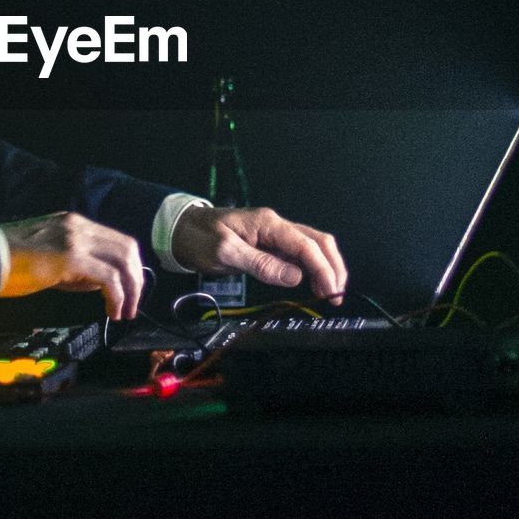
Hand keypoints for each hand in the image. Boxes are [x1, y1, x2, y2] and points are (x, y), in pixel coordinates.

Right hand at [0, 211, 144, 319]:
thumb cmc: (9, 261)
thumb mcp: (49, 257)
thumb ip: (76, 265)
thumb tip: (100, 284)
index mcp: (74, 224)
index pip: (117, 240)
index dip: (129, 267)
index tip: (129, 290)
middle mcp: (79, 226)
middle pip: (128, 248)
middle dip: (136, 279)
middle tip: (132, 304)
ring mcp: (76, 239)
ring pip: (123, 260)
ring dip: (130, 289)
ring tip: (124, 311)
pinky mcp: (71, 257)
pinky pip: (108, 277)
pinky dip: (116, 296)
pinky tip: (112, 311)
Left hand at [171, 206, 346, 303]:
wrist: (180, 228)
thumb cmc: (198, 238)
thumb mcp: (225, 252)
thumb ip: (260, 263)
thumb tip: (296, 277)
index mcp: (268, 223)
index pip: (306, 245)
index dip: (323, 269)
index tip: (332, 293)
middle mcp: (276, 225)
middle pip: (317, 241)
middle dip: (333, 266)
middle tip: (338, 296)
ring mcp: (273, 233)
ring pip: (311, 246)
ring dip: (325, 267)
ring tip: (330, 293)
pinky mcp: (268, 244)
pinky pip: (298, 253)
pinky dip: (311, 268)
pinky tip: (313, 284)